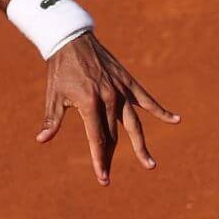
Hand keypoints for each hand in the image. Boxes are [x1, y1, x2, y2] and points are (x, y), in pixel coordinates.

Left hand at [36, 34, 177, 185]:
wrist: (73, 40)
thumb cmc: (60, 70)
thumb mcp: (54, 96)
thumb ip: (52, 120)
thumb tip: (42, 140)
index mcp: (90, 104)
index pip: (98, 139)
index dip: (99, 160)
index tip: (103, 178)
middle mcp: (109, 99)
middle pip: (114, 137)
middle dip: (110, 159)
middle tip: (107, 178)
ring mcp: (121, 90)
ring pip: (134, 125)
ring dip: (141, 146)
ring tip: (150, 165)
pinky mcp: (128, 82)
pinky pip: (147, 100)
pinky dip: (161, 111)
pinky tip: (176, 120)